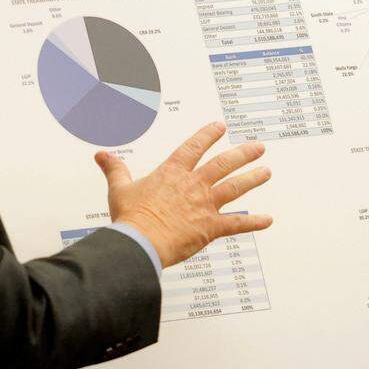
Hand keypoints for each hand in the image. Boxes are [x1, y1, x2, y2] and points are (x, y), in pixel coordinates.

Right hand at [95, 121, 272, 267]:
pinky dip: (254, 222)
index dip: (208, 135)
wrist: (140, 241)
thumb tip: (101, 156)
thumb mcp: (120, 188)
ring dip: (253, 178)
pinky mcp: (210, 227)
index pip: (194, 147)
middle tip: (257, 147)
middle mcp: (193, 185)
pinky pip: (237, 224)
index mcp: (173, 173)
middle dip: (243, 154)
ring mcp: (204, 205)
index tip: (220, 126)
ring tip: (266, 171)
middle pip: (223, 164)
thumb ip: (115, 169)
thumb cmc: (130, 217)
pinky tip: (268, 219)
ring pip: (235, 187)